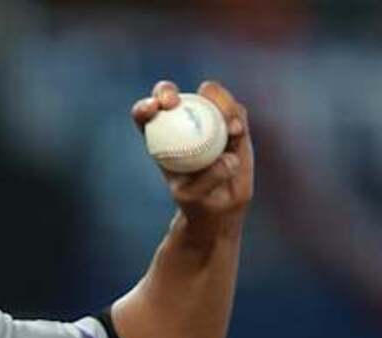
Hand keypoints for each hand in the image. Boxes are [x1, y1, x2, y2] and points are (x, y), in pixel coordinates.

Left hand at [132, 80, 253, 237]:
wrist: (219, 202)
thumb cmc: (197, 199)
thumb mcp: (193, 196)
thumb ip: (207, 179)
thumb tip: (227, 158)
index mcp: (158, 135)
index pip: (144, 113)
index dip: (144, 107)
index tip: (152, 110)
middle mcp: (181, 119)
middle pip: (169, 94)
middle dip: (166, 90)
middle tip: (173, 103)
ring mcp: (207, 116)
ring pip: (209, 95)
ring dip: (216, 102)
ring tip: (224, 128)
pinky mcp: (232, 119)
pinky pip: (235, 110)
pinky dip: (235, 115)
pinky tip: (236, 131)